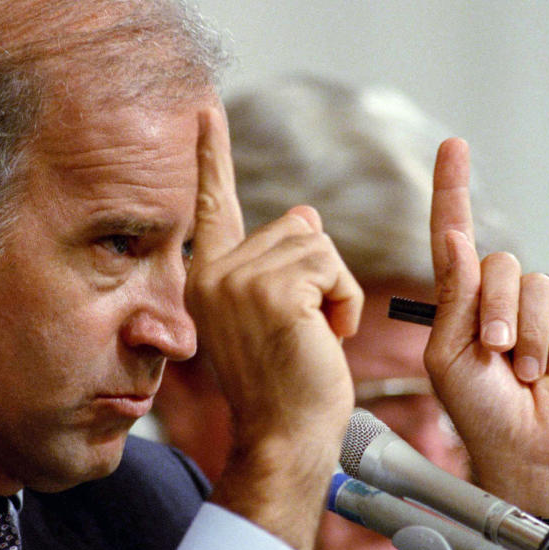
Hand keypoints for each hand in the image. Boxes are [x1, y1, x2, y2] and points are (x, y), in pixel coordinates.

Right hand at [185, 106, 362, 549]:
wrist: (285, 437)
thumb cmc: (283, 384)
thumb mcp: (269, 316)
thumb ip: (276, 263)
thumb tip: (306, 214)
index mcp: (206, 278)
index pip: (210, 205)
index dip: (210, 157)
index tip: (204, 112)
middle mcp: (212, 272)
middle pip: (296, 225)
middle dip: (319, 272)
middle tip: (307, 328)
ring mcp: (239, 279)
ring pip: (317, 244)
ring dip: (335, 290)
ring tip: (315, 336)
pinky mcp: (274, 290)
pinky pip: (332, 267)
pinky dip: (344, 301)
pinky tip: (326, 337)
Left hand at [423, 139, 548, 515]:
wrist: (529, 452)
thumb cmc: (478, 412)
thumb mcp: (447, 356)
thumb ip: (452, 299)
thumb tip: (455, 240)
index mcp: (461, 303)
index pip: (455, 236)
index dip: (452, 191)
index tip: (454, 146)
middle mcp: (500, 300)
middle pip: (500, 264)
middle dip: (497, 312)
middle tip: (495, 354)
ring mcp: (540, 311)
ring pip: (537, 287)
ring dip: (528, 337)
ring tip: (523, 374)